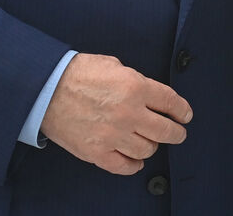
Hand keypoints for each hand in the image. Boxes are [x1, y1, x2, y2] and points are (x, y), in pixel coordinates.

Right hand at [40, 53, 191, 173]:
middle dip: (177, 133)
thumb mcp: (114, 65)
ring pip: (148, 150)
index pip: (171, 102)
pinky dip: (134, 165)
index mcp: (135, 87)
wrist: (47, 88)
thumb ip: (135, 81)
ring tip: (150, 142)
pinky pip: (125, 166)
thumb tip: (149, 94)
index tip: (185, 116)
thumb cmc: (78, 73)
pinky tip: (135, 159)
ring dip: (152, 146)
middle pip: (166, 131)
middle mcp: (129, 113)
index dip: (183, 111)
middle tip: (178, 133)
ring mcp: (114, 135)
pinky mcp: (97, 152)